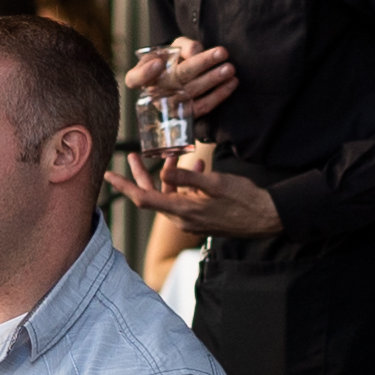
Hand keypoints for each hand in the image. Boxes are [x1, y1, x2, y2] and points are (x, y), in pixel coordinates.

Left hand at [103, 155, 282, 237]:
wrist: (266, 218)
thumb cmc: (244, 199)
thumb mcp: (217, 184)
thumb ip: (189, 179)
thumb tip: (164, 174)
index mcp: (183, 210)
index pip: (144, 199)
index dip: (124, 187)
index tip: (109, 176)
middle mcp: (182, 218)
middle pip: (152, 195)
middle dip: (141, 175)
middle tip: (130, 156)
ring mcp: (191, 219)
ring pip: (169, 194)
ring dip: (166, 175)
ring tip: (168, 155)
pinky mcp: (200, 216)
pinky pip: (183, 197)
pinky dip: (184, 182)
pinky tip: (195, 165)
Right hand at [126, 38, 236, 118]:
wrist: (184, 76)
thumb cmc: (175, 59)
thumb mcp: (175, 46)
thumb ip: (184, 45)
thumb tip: (195, 51)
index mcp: (143, 76)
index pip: (134, 79)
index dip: (144, 73)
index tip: (158, 62)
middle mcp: (154, 94)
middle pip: (176, 79)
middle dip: (201, 64)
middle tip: (222, 53)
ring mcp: (170, 107)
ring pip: (192, 93)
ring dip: (214, 80)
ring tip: (230, 68)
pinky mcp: (187, 116)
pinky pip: (203, 107)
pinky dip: (219, 95)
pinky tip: (232, 83)